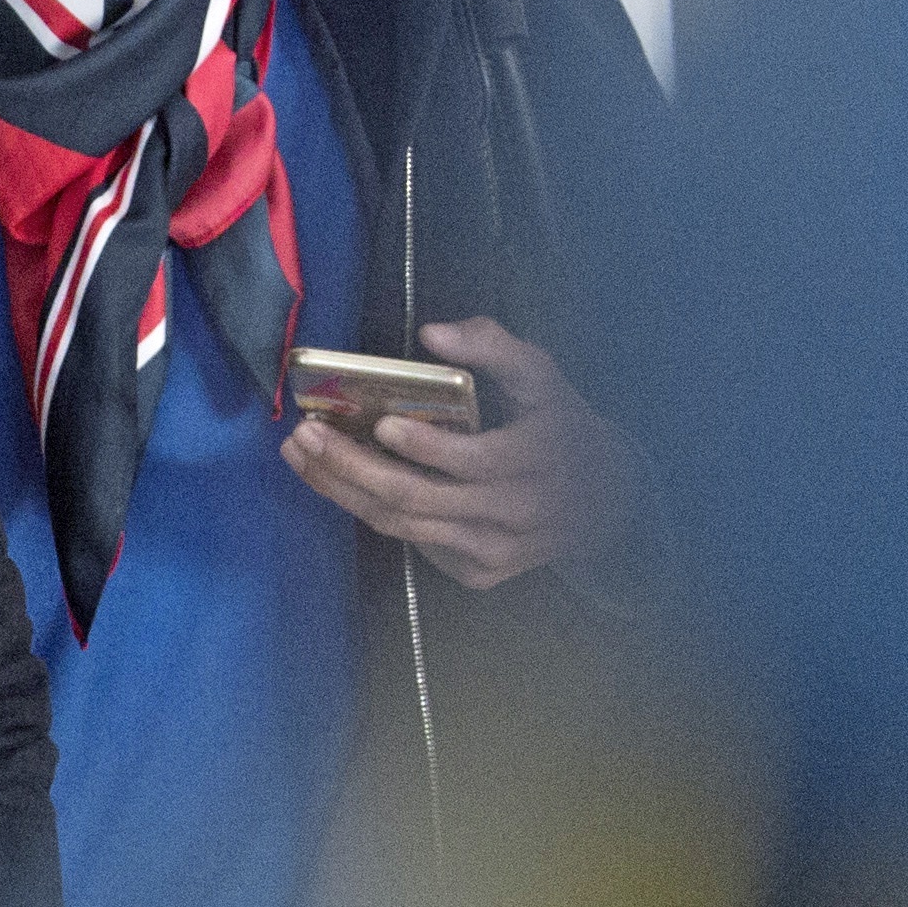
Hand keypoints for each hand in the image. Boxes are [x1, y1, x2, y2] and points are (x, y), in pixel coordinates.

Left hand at [281, 317, 618, 590]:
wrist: (606, 505)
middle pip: (418, 499)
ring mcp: (494, 551)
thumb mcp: (542, 376)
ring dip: (343, 492)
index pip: (473, 461)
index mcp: (534, 461)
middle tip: (305, 436)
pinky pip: (413, 543)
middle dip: (352, 468)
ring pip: (404, 527)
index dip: (425, 447)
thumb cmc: (561, 427)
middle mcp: (513, 514)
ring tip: (301, 455)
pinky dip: (372, 511)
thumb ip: (492, 346)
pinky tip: (338, 481)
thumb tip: (431, 333)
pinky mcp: (480, 573)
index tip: (381, 424)